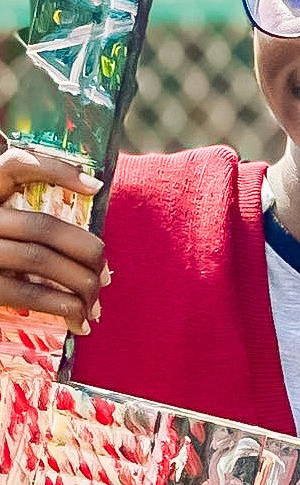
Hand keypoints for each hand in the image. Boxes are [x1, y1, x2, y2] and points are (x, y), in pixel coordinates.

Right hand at [0, 141, 108, 333]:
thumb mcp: (6, 226)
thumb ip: (29, 222)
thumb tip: (93, 250)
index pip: (15, 165)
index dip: (56, 170)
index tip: (96, 187)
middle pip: (43, 226)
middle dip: (86, 251)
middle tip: (105, 273)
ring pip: (40, 259)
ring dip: (80, 283)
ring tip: (96, 303)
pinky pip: (28, 292)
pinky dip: (61, 306)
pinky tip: (78, 319)